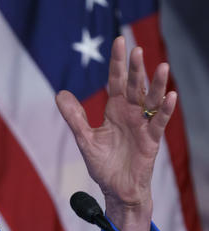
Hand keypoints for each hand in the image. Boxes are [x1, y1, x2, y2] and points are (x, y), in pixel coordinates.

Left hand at [56, 36, 175, 230]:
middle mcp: (131, 113)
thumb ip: (74, 116)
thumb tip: (60, 93)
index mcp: (114, 110)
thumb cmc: (103, 164)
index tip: (119, 41)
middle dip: (136, 68)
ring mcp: (143, 125)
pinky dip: (164, 109)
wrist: (116, 189)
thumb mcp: (85, 138)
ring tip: (162, 66)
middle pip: (135, 86)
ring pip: (151, 100)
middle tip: (137, 49)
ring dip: (157, 84)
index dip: (117, 63)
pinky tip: (170, 96)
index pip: (116, 81)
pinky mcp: (152, 140)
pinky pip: (159, 122)